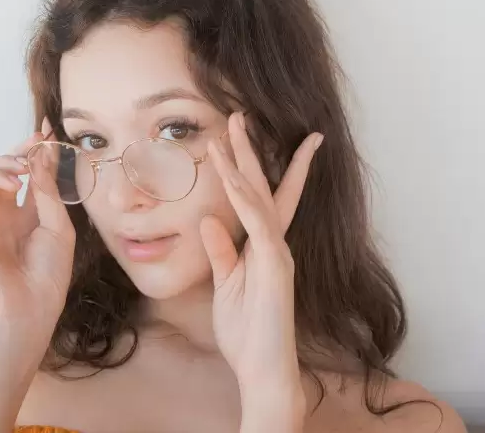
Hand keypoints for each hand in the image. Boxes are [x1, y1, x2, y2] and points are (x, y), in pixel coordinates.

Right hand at [0, 117, 75, 341]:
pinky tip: (12, 180)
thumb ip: (47, 191)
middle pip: (5, 169)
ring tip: (23, 166)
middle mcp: (2, 213)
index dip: (38, 154)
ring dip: (4, 160)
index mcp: (26, 217)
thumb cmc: (46, 275)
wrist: (26, 309)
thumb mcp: (58, 226)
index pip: (29, 176)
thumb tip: (40, 156)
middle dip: (21, 150)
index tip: (51, 134)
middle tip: (38, 139)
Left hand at [200, 111, 322, 426]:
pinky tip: (231, 175)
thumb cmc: (245, 330)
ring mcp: (277, 251)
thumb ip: (220, 251)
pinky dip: (243, 197)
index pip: (264, 197)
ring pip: (259, 196)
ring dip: (245, 162)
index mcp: (263, 246)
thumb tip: (206, 220)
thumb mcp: (226, 283)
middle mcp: (274, 242)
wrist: (262, 368)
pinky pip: (257, 223)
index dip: (260, 167)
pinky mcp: (276, 265)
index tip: (250, 138)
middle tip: (240, 115)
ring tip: (232, 129)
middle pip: (262, 186)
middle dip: (252, 150)